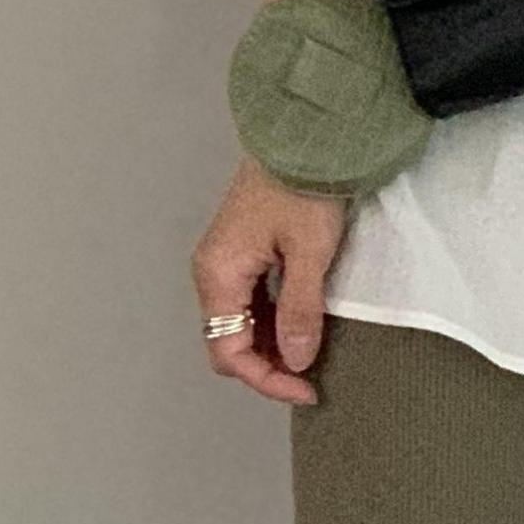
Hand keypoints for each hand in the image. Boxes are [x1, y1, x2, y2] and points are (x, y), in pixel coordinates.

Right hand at [191, 156, 347, 404]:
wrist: (302, 135)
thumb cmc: (303, 188)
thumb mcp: (309, 253)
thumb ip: (299, 311)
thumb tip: (296, 361)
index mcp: (218, 274)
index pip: (228, 351)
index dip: (266, 379)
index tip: (306, 388)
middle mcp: (212, 272)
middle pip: (228, 341)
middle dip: (266, 366)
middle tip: (311, 376)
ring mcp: (225, 261)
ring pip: (239, 324)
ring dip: (270, 346)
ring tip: (310, 354)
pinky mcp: (242, 252)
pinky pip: (249, 302)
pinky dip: (272, 322)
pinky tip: (300, 324)